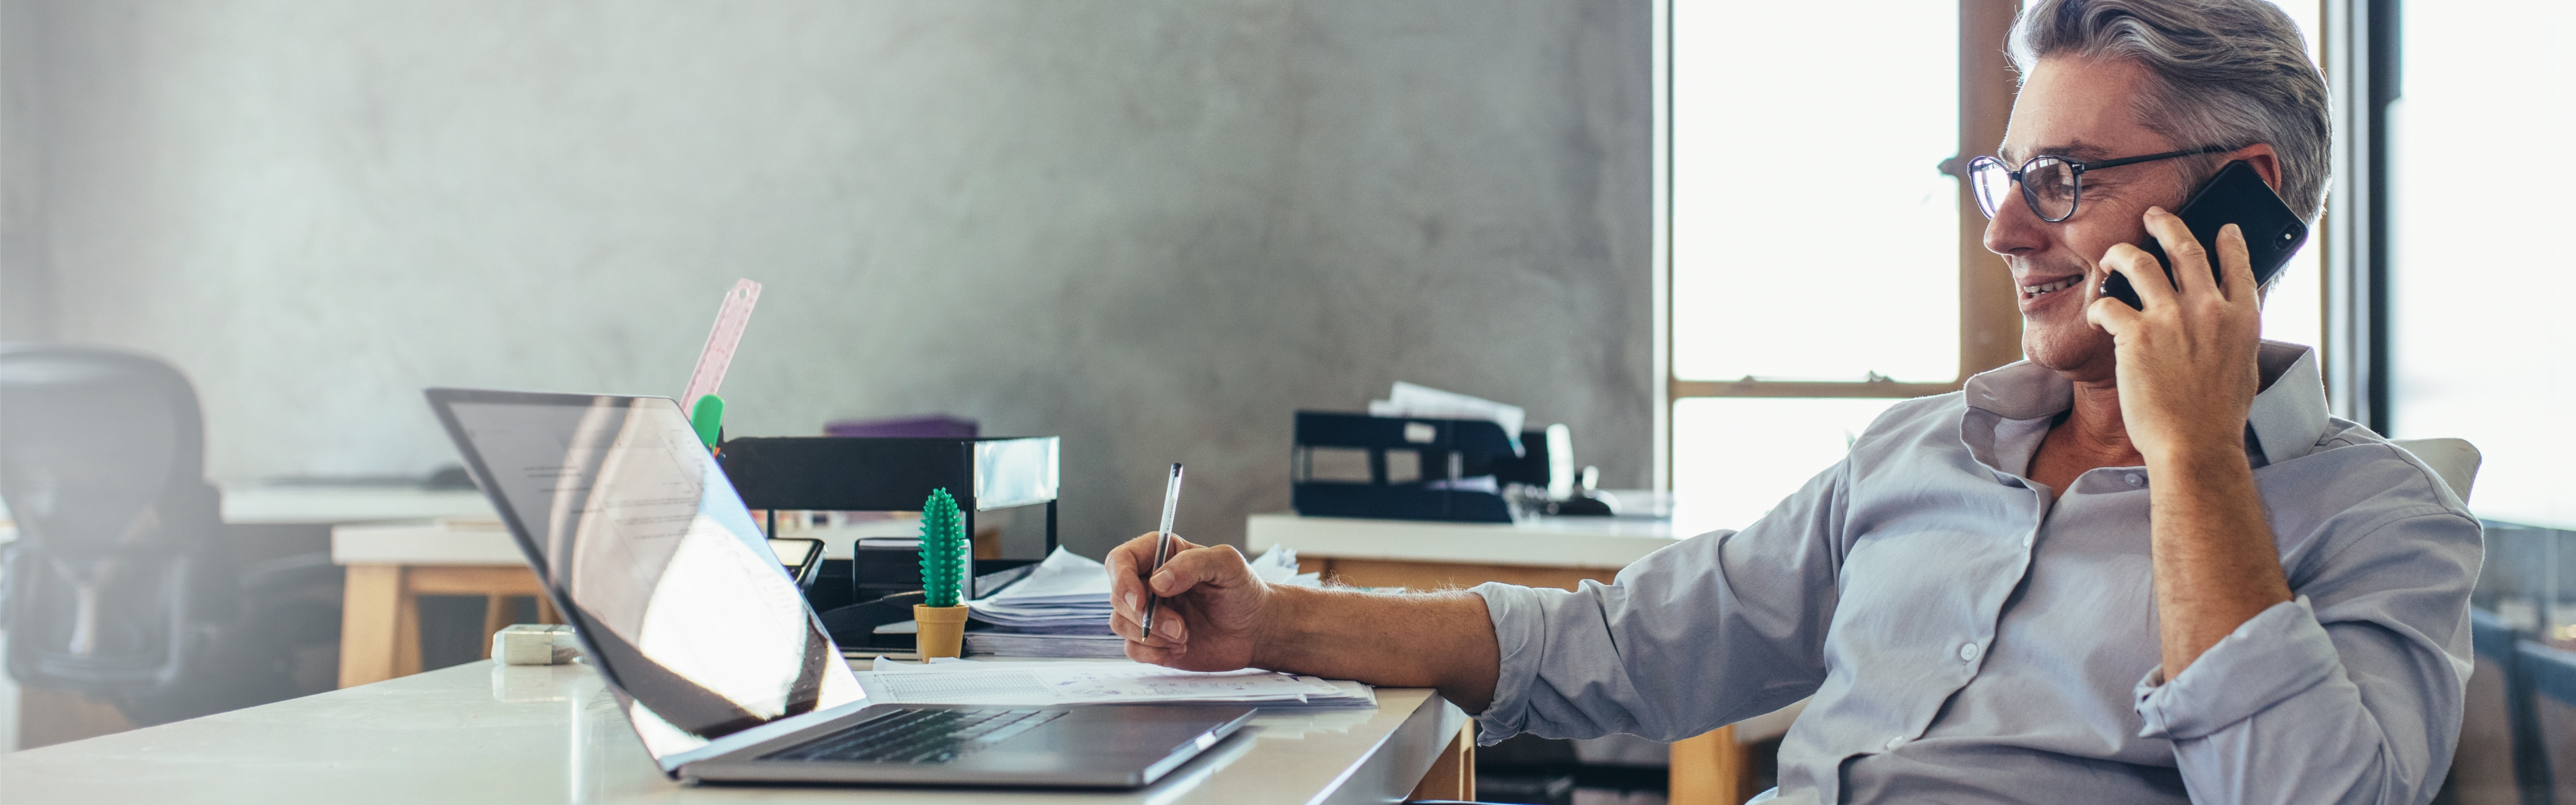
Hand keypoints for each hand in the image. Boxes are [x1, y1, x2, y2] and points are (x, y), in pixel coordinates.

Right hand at [1105, 532, 1274, 670]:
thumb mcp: (1227, 565)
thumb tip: (1157, 582)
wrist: (1255, 630)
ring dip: (1152, 636)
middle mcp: (1148, 582)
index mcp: (1160, 555)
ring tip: (1185, 636)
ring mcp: (1148, 613)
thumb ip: (1192, 564)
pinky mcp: (1152, 641)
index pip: (1120, 561)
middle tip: (1179, 627)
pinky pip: (1132, 649)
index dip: (1122, 580)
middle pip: (1118, 596)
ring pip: (1120, 623)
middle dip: (1144, 616)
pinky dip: (1154, 653)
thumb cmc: (1243, 591)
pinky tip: (1181, 648)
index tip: (1140, 601)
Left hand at [2085, 207, 2263, 463]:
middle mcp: (2208, 309)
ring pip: (2141, 263)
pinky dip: (2098, 307)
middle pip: (2185, 249)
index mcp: (2241, 318)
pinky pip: (2108, 304)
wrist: (2194, 445)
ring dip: (2121, 253)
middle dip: (2167, 224)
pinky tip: (2094, 317)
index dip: (2230, 242)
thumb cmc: (2217, 417)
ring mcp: (2171, 318)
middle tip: (2153, 215)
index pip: (2239, 265)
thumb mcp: (2242, 368)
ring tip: (2113, 255)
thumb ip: (2234, 337)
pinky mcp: (2135, 334)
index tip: (2222, 227)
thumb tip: (2227, 321)